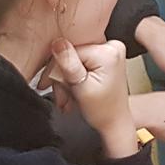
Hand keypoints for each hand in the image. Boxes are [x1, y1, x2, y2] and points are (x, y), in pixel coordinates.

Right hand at [46, 40, 135, 156]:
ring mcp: (108, 51)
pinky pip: (80, 61)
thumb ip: (69, 64)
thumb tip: (58, 43)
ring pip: (74, 59)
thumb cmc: (103, 110)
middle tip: (62, 94)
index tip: (51, 82)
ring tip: (68, 96)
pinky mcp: (104, 57)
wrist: (114, 121)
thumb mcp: (81, 87)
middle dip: (62, 76)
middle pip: (72, 54)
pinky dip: (73, 77)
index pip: (70, 50)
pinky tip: (73, 89)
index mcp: (108, 52)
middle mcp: (111, 47)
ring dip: (66, 79)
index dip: (57, 67)